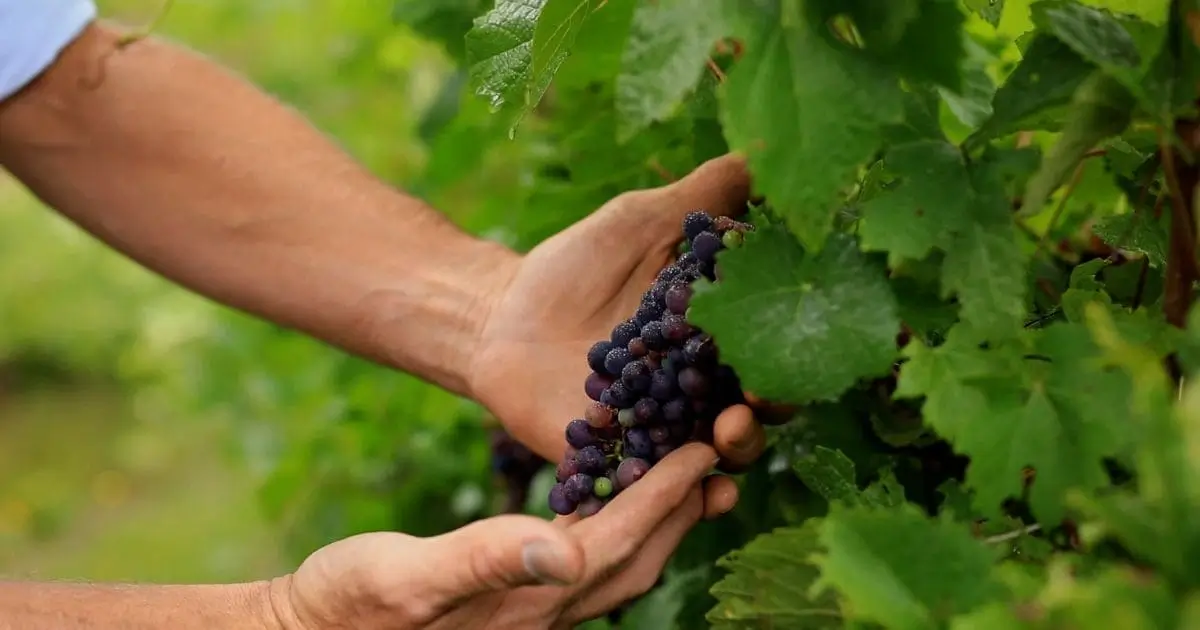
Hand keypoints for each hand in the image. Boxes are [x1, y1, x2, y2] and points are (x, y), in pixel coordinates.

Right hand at [269, 443, 719, 629]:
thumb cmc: (345, 605)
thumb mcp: (405, 577)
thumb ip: (483, 561)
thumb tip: (565, 551)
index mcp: (524, 601)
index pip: (614, 543)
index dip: (662, 499)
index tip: (701, 454)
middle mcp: (538, 614)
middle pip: (632, 563)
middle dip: (681, 515)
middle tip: (720, 465)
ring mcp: (526, 615)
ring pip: (613, 570)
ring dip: (657, 527)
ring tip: (687, 486)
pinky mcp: (508, 607)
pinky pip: (581, 570)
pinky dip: (611, 534)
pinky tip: (605, 510)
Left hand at [468, 154, 781, 516]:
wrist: (500, 317)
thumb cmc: (574, 265)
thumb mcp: (638, 221)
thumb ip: (700, 198)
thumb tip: (763, 152)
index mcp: (720, 331)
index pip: (779, 343)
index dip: (804, 346)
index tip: (817, 340)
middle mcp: (705, 384)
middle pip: (762, 405)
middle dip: (773, 405)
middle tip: (762, 395)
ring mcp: (668, 429)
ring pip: (720, 452)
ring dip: (737, 448)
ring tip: (728, 433)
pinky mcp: (627, 462)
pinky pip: (664, 487)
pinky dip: (688, 494)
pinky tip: (703, 493)